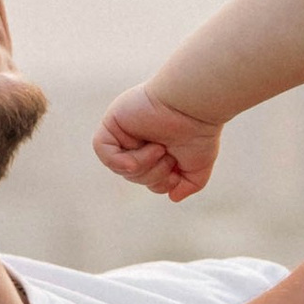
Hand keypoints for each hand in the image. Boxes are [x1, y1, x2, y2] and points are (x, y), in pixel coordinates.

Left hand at [93, 85, 223, 201]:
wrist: (194, 107)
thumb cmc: (199, 131)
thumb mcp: (197, 167)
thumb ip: (187, 185)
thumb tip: (172, 197)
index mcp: (155, 148)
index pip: (146, 179)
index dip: (160, 184)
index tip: (175, 172)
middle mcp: (138, 138)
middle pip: (132, 176)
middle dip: (153, 175)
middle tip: (167, 155)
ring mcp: (124, 130)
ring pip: (120, 167)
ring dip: (143, 166)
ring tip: (159, 148)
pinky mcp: (113, 121)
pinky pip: (104, 151)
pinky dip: (121, 161)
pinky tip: (139, 155)